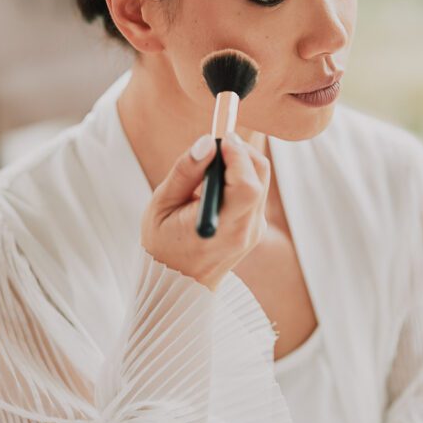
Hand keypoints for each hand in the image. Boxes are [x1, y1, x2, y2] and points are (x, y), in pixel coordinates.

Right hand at [140, 131, 269, 291]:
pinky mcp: (256, 228)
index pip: (247, 186)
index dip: (237, 155)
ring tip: (209, 168)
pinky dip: (241, 176)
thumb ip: (185, 172)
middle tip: (215, 145)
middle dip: (240, 151)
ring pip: (261, 179)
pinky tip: (216, 185)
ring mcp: (254, 231)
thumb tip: (207, 142)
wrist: (178, 283)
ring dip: (241, 162)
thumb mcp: (161, 205)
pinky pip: (257, 191)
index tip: (219, 138)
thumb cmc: (163, 244)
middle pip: (260, 175)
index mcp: (220, 230)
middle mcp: (245, 231)